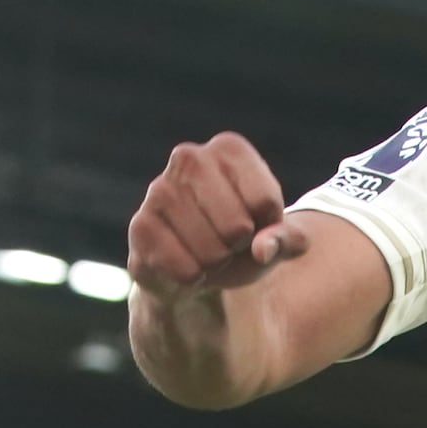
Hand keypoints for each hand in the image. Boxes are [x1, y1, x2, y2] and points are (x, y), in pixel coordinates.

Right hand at [126, 133, 305, 298]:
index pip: (266, 202)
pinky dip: (194, 277)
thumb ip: (286, 240)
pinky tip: (186, 264)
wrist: (193, 264)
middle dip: (239, 247)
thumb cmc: (241, 240)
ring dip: (217, 263)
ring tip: (208, 252)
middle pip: (238, 226)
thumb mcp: (276, 238)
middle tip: (228, 241)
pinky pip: (184, 268)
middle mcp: (190, 158)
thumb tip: (262, 248)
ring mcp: (159, 189)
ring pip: (211, 250)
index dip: (268, 226)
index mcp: (229, 149)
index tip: (255, 221)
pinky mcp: (140, 225)